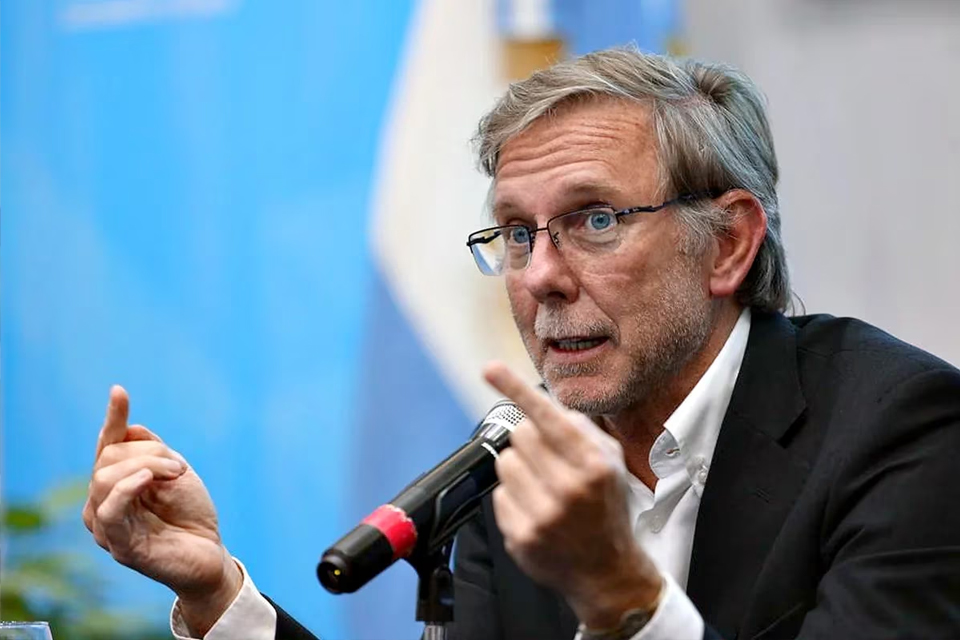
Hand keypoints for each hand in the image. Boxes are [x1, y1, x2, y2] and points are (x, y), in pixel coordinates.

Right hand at [82, 386, 241, 634]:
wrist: (209, 554)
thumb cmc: (190, 514)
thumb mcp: (175, 472)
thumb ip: (153, 451)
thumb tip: (132, 428)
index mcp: (116, 482)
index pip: (108, 445)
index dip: (113, 418)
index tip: (119, 391)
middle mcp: (103, 502)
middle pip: (109, 457)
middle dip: (150, 453)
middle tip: (179, 469)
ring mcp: (107, 525)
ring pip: (106, 478)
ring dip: (148, 467)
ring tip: (176, 476)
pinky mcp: (119, 545)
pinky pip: (109, 511)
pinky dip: (126, 488)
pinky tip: (146, 480)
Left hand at [484, 362, 662, 628]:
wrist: (607, 572)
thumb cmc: (606, 508)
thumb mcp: (610, 463)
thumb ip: (581, 430)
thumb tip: (544, 403)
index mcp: (593, 464)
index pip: (547, 417)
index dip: (514, 389)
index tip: (490, 368)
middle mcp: (568, 488)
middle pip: (520, 435)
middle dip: (530, 442)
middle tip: (548, 463)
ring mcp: (543, 515)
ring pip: (505, 462)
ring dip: (519, 469)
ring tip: (542, 488)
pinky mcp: (521, 536)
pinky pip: (498, 495)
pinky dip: (513, 498)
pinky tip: (536, 511)